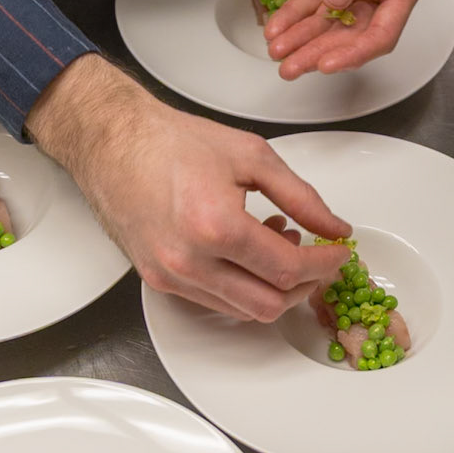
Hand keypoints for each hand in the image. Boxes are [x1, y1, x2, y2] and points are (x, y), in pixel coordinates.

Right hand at [27, 54, 350, 317]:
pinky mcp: (159, 281)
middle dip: (305, 286)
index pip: (287, 269)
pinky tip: (249, 251)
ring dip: (273, 287)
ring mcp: (171, 277)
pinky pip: (215, 301)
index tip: (338, 252)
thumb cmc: (172, 142)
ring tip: (281, 243)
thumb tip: (333, 227)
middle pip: (268, 304)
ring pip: (243, 310)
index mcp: (214, 226)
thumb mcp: (252, 156)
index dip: (324, 265)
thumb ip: (301, 197)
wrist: (114, 142)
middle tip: (319, 257)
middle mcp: (189, 261)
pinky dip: (243, 285)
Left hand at [262, 0, 425, 79]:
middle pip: (351, 32)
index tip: (328, 62)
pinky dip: (291, 15)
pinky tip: (274, 28)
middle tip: (292, 67)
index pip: (383, 28)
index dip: (356, 50)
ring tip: (277, 53)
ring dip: (302, 39)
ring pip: (327, 21)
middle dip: (320, 50)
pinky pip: (309, 1)